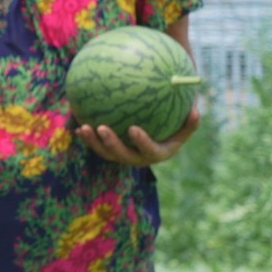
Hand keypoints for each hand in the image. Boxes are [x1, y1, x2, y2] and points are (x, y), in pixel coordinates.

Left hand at [75, 105, 200, 167]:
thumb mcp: (185, 127)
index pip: (150, 151)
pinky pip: (97, 145)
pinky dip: (87, 137)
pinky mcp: (110, 151)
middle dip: (110, 144)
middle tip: (101, 127)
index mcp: (157, 153)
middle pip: (122, 155)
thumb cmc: (174, 127)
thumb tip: (196, 112)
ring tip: (84, 127)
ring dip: (93, 142)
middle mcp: (138, 159)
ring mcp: (123, 156)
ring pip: (105, 153)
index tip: (133, 128)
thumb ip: (190, 122)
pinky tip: (76, 125)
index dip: (142, 142)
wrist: (159, 138)